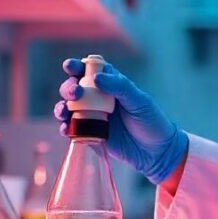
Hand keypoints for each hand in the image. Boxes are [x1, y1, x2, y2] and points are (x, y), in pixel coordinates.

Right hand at [53, 59, 188, 184]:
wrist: (155, 152)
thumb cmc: (151, 121)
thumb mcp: (139, 100)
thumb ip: (119, 87)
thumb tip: (96, 78)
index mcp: (111, 84)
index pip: (90, 70)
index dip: (77, 66)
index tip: (69, 66)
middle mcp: (97, 98)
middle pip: (74, 88)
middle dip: (68, 88)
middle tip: (74, 94)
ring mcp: (92, 116)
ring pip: (68, 108)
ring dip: (61, 108)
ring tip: (64, 112)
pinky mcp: (89, 134)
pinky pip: (71, 129)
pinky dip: (65, 128)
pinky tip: (66, 129)